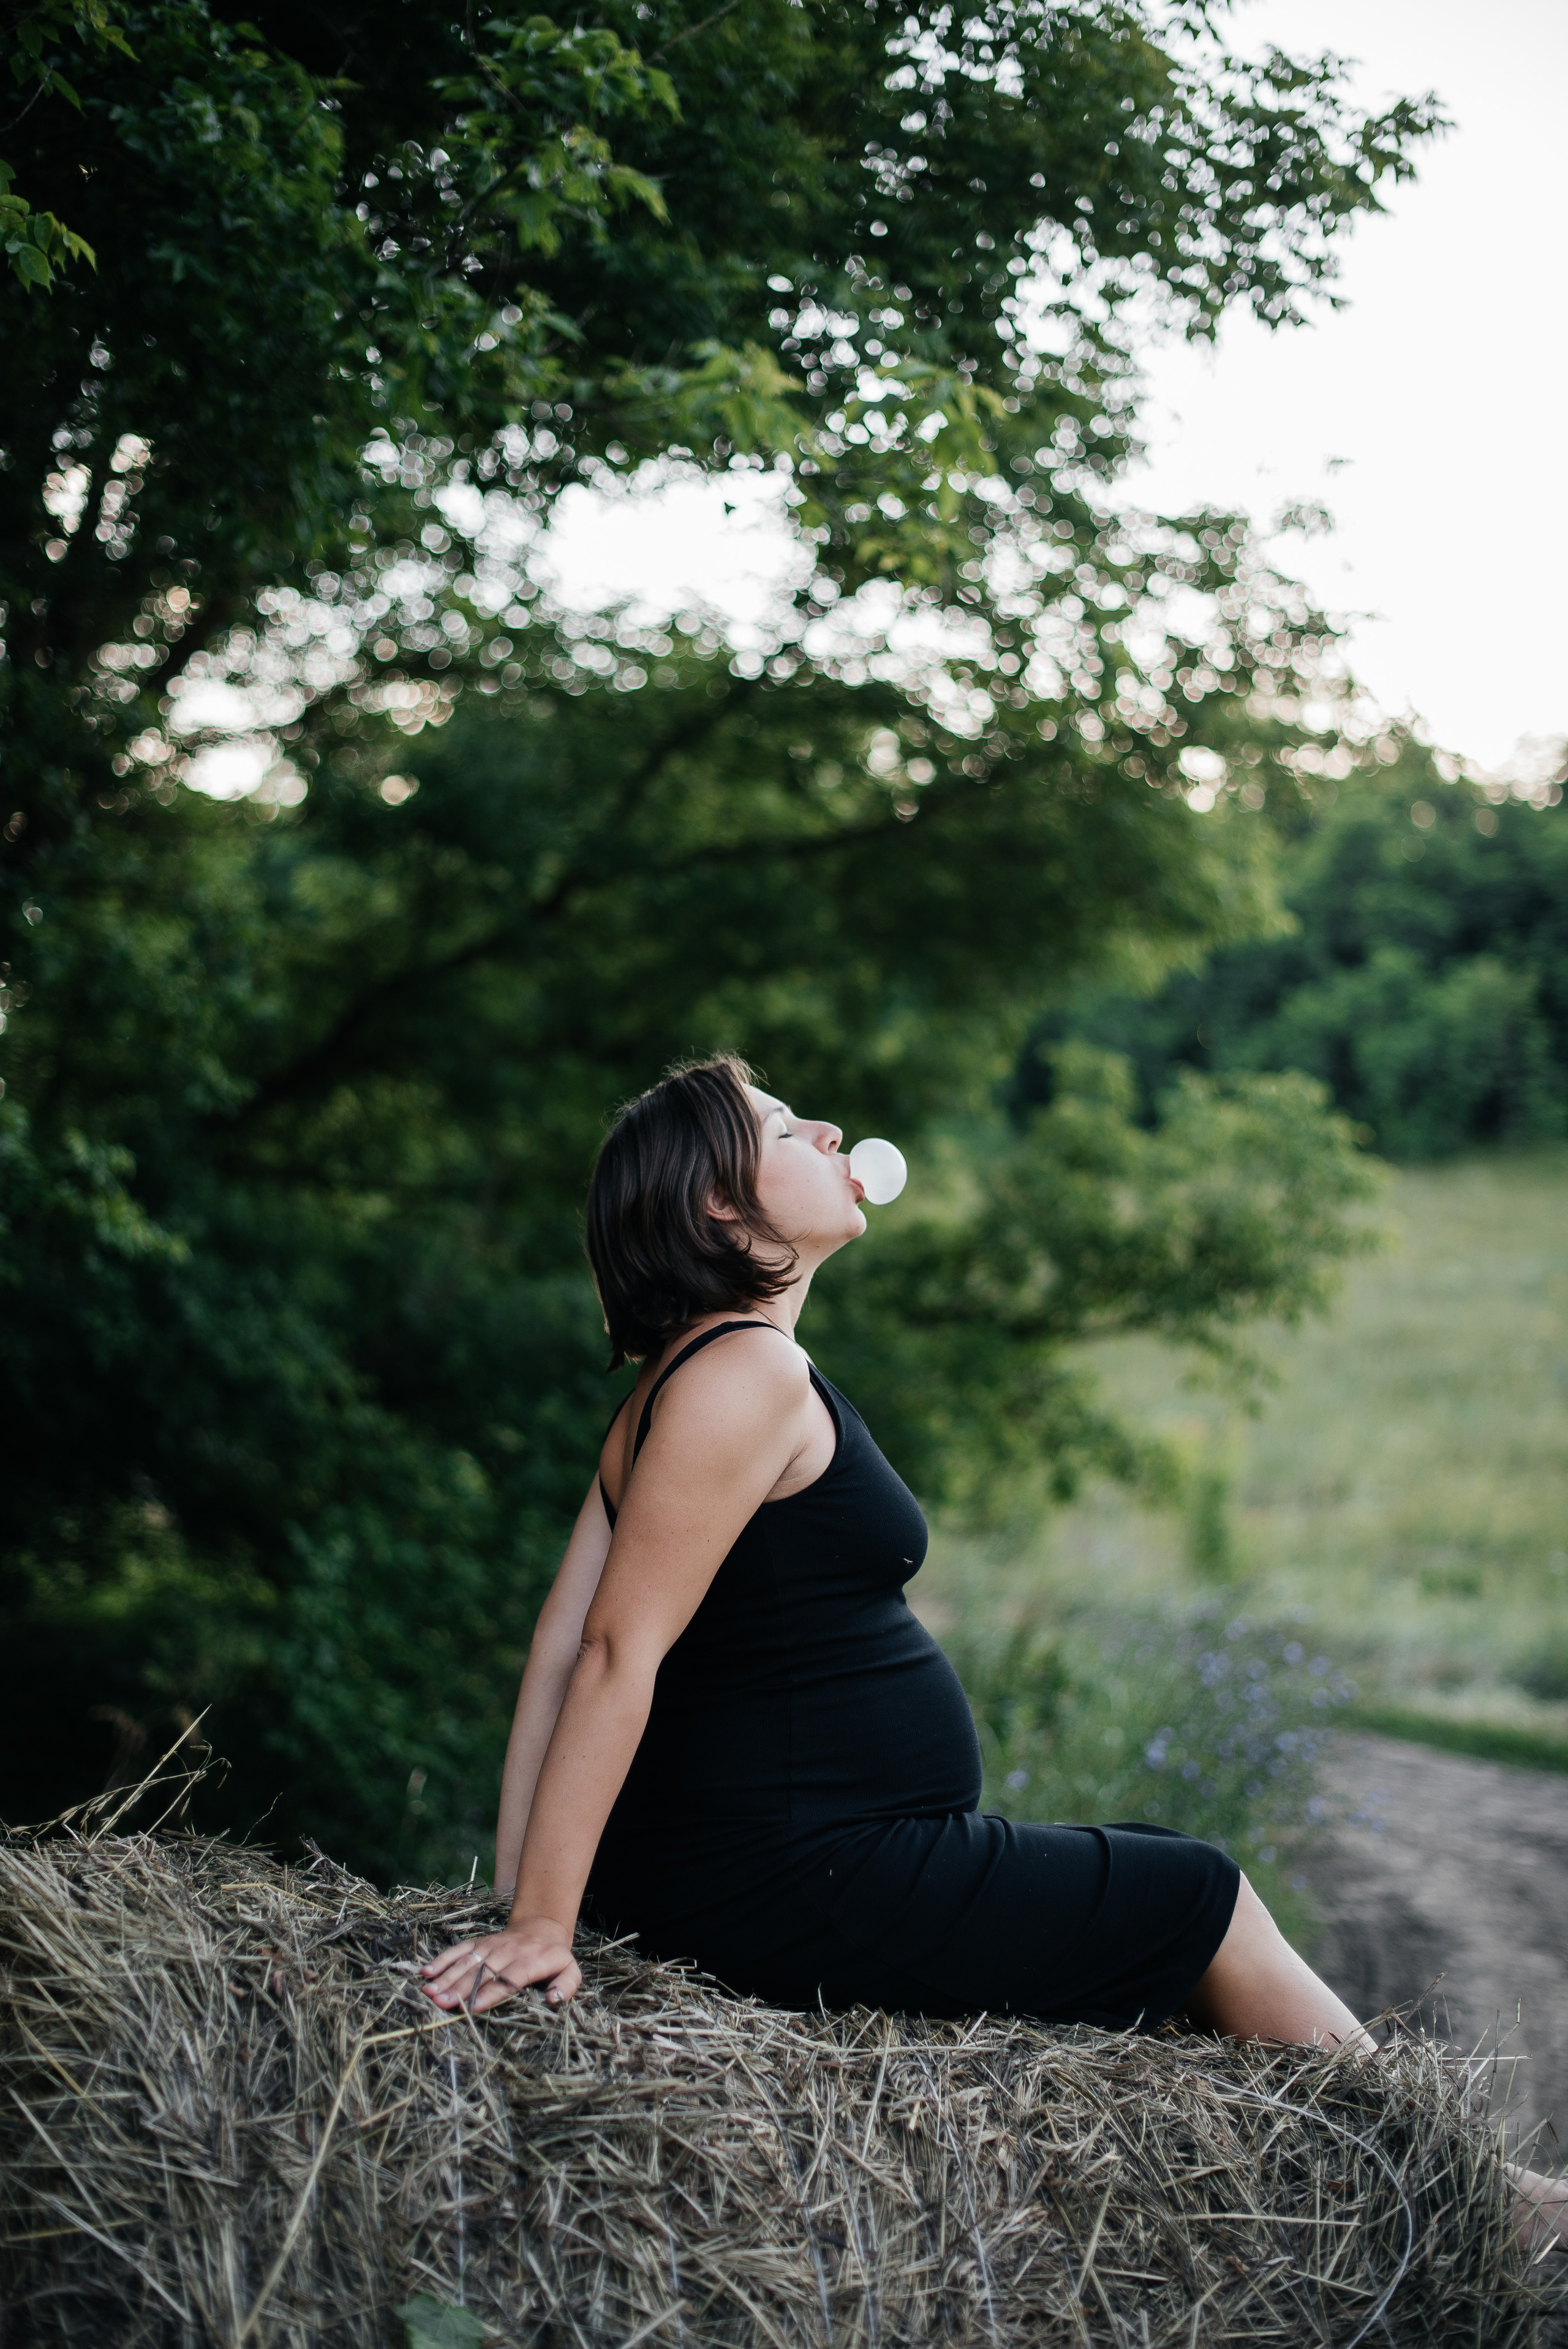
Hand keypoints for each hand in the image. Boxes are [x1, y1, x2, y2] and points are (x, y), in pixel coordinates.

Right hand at [421, 1916, 580, 2013]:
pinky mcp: (481, 1941)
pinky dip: (443, 1959)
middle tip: (441, 2003)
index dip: (490, 1993)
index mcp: (530, 1961)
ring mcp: (492, 1945)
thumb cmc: (555, 1957)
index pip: (507, 1978)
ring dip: (447, 1977)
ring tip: (430, 1992)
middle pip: (482, 1971)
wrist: (543, 1926)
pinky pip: (460, 1949)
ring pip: (467, 1961)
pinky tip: (428, 1971)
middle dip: (461, 1988)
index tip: (473, 2007)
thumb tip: (554, 1999)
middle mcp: (508, 1951)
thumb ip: (567, 1985)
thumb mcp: (570, 1970)